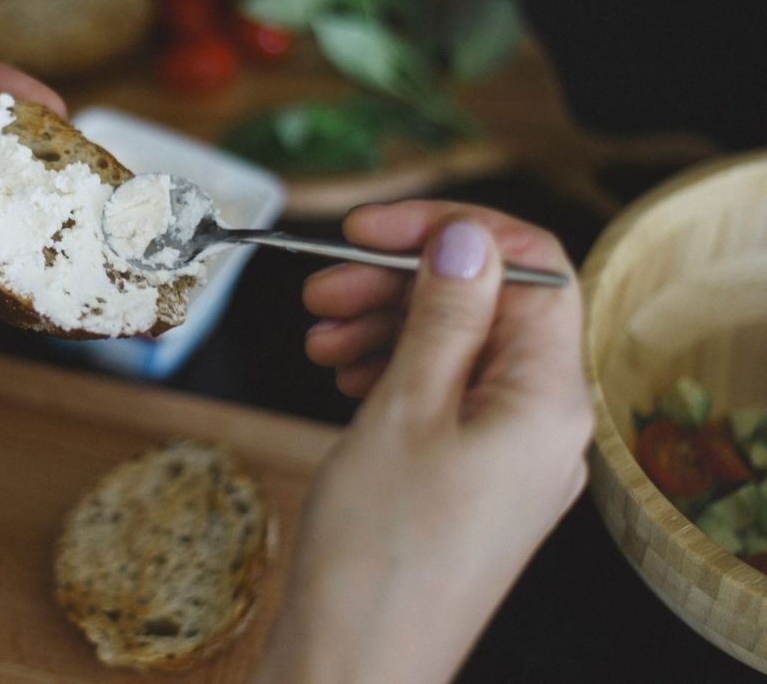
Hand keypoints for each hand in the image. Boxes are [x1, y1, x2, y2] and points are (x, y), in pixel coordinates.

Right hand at [255, 202, 592, 683]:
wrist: (355, 663)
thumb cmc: (378, 553)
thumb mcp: (404, 409)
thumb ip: (443, 315)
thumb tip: (467, 240)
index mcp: (548, 400)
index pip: (530, 270)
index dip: (453, 233)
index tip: (374, 228)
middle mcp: (543, 423)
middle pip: (488, 308)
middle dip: (403, 283)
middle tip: (325, 283)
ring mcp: (509, 453)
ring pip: (458, 350)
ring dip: (388, 325)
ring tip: (320, 336)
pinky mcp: (474, 476)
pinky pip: (444, 395)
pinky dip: (393, 370)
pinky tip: (345, 373)